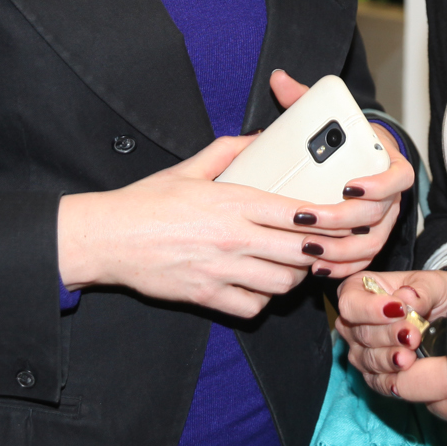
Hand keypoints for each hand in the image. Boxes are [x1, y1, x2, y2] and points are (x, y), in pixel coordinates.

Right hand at [57, 132, 317, 319]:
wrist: (107, 237)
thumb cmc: (146, 202)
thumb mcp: (188, 168)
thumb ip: (228, 151)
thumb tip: (258, 138)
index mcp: (232, 202)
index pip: (296, 213)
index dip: (325, 219)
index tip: (339, 219)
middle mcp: (232, 237)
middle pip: (300, 252)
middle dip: (317, 251)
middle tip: (320, 246)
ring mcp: (221, 270)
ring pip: (282, 284)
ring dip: (292, 277)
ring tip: (290, 266)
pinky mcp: (206, 296)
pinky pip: (252, 307)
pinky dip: (261, 301)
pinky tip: (257, 287)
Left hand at [262, 70, 415, 279]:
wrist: (356, 163)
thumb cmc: (343, 142)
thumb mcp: (328, 118)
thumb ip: (305, 100)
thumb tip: (279, 79)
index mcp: (389, 163)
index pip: (398, 177)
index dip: (377, 185)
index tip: (348, 186)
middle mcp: (390, 196)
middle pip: (378, 216)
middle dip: (342, 221)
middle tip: (310, 219)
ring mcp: (382, 221)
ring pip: (371, 244)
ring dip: (340, 250)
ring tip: (309, 249)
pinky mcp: (369, 241)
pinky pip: (362, 260)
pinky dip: (342, 267)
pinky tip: (317, 267)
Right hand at [335, 268, 446, 382]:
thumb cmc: (436, 294)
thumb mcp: (435, 285)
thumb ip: (421, 291)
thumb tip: (407, 297)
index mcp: (360, 290)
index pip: (350, 303)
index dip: (370, 308)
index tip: (399, 310)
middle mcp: (356, 322)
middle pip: (359, 333)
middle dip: (387, 335)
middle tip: (414, 335)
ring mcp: (363, 350)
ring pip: (367, 359)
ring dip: (389, 359)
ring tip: (411, 357)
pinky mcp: (375, 374)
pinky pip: (376, 382)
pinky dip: (391, 380)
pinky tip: (407, 376)